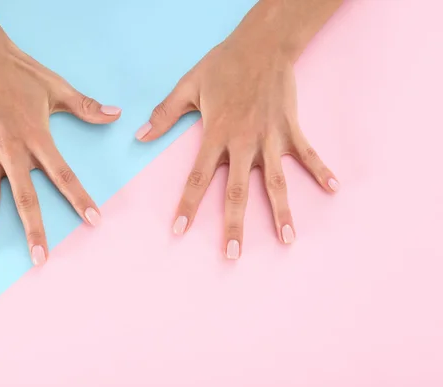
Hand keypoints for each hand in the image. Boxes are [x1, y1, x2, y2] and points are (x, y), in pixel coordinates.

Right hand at [0, 34, 120, 265]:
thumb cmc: (18, 71)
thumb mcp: (56, 87)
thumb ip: (85, 106)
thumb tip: (115, 114)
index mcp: (37, 137)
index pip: (63, 175)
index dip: (80, 198)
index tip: (93, 221)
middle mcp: (11, 150)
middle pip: (25, 197)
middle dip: (34, 230)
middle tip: (41, 259)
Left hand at [136, 28, 337, 259]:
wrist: (261, 43)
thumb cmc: (223, 65)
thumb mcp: (188, 86)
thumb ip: (164, 114)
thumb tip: (140, 137)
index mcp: (215, 135)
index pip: (196, 178)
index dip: (187, 205)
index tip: (179, 231)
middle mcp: (243, 143)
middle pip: (237, 191)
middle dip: (234, 225)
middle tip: (233, 254)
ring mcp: (270, 138)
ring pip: (276, 182)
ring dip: (282, 212)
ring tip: (288, 240)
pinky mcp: (291, 129)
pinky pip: (308, 154)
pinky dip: (320, 170)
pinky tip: (333, 188)